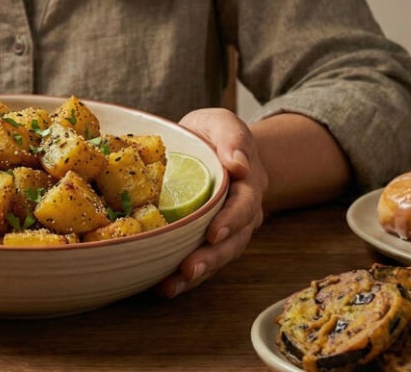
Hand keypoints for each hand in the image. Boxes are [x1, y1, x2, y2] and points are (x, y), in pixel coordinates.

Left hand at [158, 108, 266, 297]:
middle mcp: (242, 213)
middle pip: (232, 241)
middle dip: (211, 258)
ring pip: (217, 257)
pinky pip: (200, 259)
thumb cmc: (215, 134)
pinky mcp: (207, 240)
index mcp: (248, 184)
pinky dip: (183, 276)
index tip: (214, 233)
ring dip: (196, 274)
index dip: (231, 221)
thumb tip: (239, 164)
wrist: (213, 147)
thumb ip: (232, 138)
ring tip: (171, 286)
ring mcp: (226, 230)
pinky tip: (162, 286)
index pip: (244, 206)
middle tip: (188, 270)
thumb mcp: (223, 123)